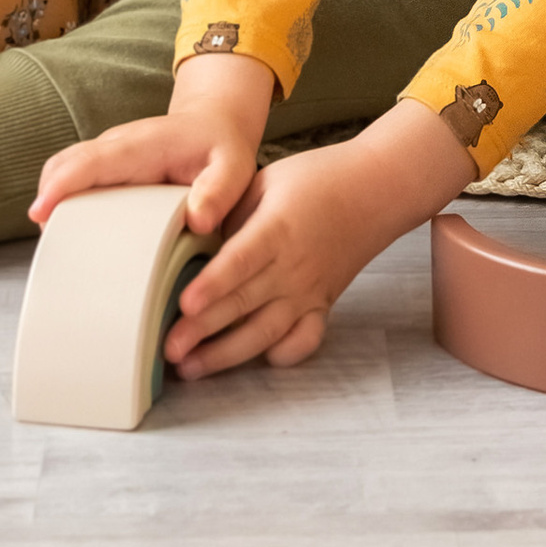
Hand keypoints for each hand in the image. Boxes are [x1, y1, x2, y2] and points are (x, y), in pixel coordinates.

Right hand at [32, 54, 273, 240]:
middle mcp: (116, 145)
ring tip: (56, 243)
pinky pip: (71, 176)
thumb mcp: (234, 168)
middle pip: (65, 164)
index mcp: (142, 145)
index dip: (63, 184)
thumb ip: (219, 192)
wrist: (215, 123)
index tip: (41, 211)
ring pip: (62, 168)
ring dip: (51, 200)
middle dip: (47, 198)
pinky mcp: (104, 165)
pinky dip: (60, 199)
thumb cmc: (221, 149)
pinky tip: (67, 231)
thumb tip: (197, 220)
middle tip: (48, 242)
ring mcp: (106, 153)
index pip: (93, 160)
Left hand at [165, 101, 473, 381]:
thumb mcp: (267, 180)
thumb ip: (231, 212)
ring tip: (191, 368)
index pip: (241, 262)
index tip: (184, 304)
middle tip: (168, 348)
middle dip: (203, 331)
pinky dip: (282, 356)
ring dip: (227, 355)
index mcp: (277, 229)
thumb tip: (191, 239)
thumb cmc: (318, 179)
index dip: (212, 285)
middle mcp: (293, 267)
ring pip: (265, 333)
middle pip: (244, 304)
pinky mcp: (323, 306)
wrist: (378, 189)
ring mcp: (309, 291)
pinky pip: (303, 341)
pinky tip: (254, 360)